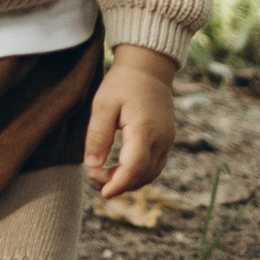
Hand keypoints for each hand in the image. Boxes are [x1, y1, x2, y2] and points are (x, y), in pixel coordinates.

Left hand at [85, 45, 176, 197]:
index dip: (118, 184)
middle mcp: (161, 139)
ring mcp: (167, 141)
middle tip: (94, 177)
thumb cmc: (122, 83)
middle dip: (118, 183)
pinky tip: (119, 169)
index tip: (102, 192)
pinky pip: (154, 166)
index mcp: (144, 129)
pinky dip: (138, 173)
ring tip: (104, 175)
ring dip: (128, 181)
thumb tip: (92, 165)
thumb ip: (98, 135)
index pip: (134, 167)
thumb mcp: (103, 105)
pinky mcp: (167, 140)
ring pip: (150, 174)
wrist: (148, 67)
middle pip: (142, 175)